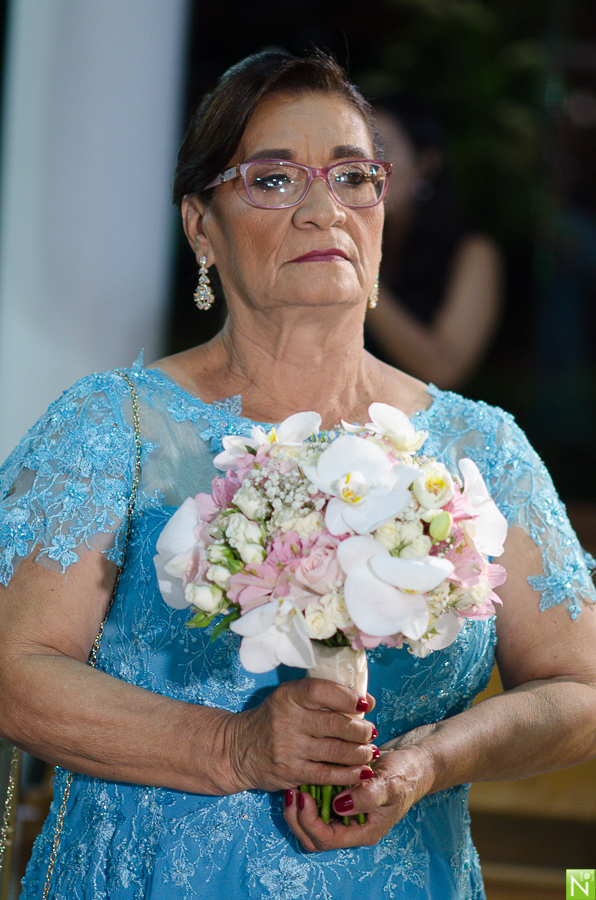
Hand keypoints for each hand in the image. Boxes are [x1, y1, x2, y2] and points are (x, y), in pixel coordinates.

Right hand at [220, 678, 376, 792]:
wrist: (238, 749)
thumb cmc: (273, 719)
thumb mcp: (290, 698)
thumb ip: (323, 696)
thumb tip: (366, 701)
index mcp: (288, 696)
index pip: (321, 691)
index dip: (348, 696)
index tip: (364, 703)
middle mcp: (287, 720)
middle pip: (335, 724)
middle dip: (361, 729)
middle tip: (370, 732)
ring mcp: (289, 749)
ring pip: (335, 751)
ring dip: (360, 753)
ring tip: (369, 751)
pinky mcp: (291, 773)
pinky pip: (327, 775)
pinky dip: (349, 774)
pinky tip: (361, 772)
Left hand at [283, 744, 434, 851]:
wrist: (411, 762)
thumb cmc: (405, 773)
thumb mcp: (390, 783)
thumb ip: (368, 795)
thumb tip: (340, 806)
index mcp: (364, 832)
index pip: (327, 839)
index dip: (311, 821)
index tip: (304, 796)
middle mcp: (351, 828)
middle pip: (313, 838)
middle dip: (297, 819)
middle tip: (292, 792)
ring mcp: (344, 816)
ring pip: (310, 825)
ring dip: (298, 809)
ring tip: (293, 786)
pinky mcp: (339, 801)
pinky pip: (316, 807)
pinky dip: (306, 796)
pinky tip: (302, 778)